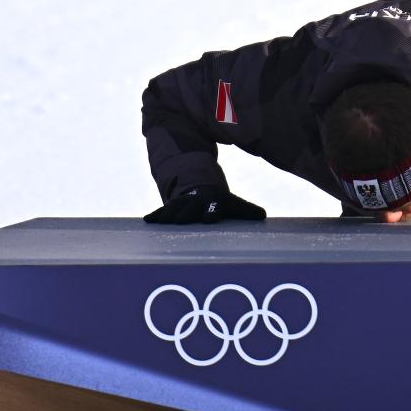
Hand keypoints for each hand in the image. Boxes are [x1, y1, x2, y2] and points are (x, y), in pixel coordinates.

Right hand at [143, 185, 265, 223]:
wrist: (201, 187)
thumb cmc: (221, 202)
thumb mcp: (235, 204)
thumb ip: (248, 211)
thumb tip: (263, 215)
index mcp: (213, 202)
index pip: (212, 208)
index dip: (211, 212)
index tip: (208, 218)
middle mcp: (196, 203)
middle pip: (189, 210)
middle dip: (185, 215)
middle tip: (180, 221)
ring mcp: (182, 204)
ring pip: (173, 210)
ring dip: (167, 216)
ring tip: (160, 223)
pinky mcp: (170, 207)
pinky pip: (161, 211)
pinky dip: (155, 216)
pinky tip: (147, 221)